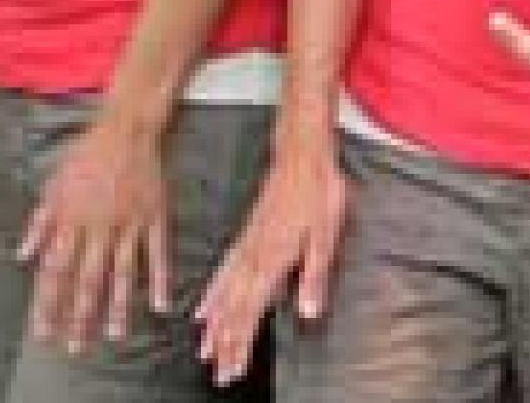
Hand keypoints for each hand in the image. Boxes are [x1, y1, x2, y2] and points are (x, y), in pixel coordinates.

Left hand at [19, 114, 169, 353]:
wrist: (126, 129)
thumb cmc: (86, 155)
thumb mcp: (53, 186)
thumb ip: (39, 224)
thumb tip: (22, 255)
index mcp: (70, 220)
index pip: (55, 270)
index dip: (48, 303)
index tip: (43, 329)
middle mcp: (99, 227)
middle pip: (88, 279)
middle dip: (80, 316)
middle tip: (77, 346)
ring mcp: (129, 224)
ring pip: (122, 273)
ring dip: (118, 306)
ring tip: (115, 334)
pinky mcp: (155, 218)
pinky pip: (158, 254)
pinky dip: (160, 280)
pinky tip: (160, 304)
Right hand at [194, 140, 344, 382]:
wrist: (302, 156)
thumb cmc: (319, 193)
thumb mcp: (326, 234)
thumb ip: (314, 275)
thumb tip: (308, 312)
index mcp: (273, 259)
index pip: (252, 311)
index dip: (241, 343)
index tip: (232, 370)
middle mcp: (253, 257)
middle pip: (234, 308)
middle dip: (225, 343)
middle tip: (216, 373)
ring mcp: (246, 246)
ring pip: (224, 293)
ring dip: (215, 324)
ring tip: (204, 350)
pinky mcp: (245, 237)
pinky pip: (222, 272)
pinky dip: (211, 294)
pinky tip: (203, 308)